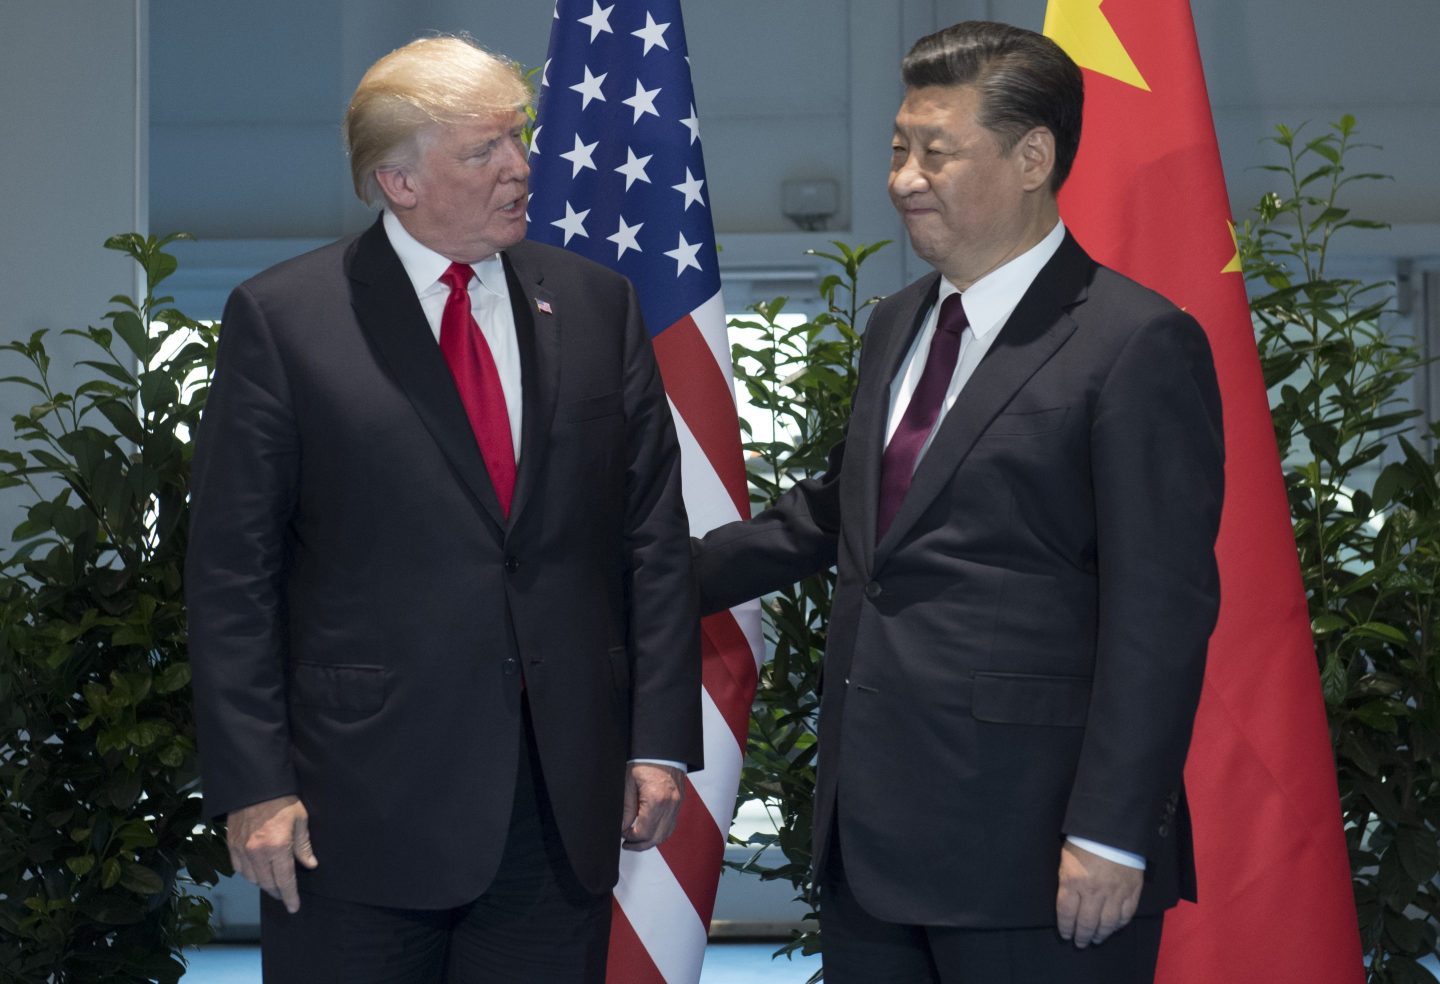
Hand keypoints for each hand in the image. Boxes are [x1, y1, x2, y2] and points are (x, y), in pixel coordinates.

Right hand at [226, 795, 317, 913]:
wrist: (255, 785)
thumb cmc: (282, 801)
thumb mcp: (300, 820)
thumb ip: (303, 846)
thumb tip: (310, 865)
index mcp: (277, 847)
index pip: (285, 880)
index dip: (290, 896)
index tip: (294, 907)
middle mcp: (257, 853)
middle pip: (267, 883)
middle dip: (278, 892)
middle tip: (285, 896)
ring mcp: (242, 850)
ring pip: (252, 879)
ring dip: (263, 884)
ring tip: (274, 883)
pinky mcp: (231, 845)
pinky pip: (239, 869)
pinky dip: (249, 874)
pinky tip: (257, 872)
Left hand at [620, 763, 684, 850]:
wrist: (662, 748)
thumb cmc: (644, 761)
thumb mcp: (628, 784)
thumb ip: (626, 809)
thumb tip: (623, 827)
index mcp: (656, 800)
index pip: (643, 832)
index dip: (630, 837)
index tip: (622, 833)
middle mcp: (670, 805)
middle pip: (656, 838)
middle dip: (640, 845)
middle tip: (627, 844)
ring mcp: (677, 804)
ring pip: (666, 834)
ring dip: (651, 840)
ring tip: (637, 840)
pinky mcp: (679, 802)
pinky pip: (671, 824)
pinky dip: (660, 831)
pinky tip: (649, 830)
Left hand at [1055, 840, 1142, 947]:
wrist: (1114, 829)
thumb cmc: (1084, 842)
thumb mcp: (1067, 859)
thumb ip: (1067, 881)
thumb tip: (1066, 902)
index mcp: (1074, 881)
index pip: (1067, 913)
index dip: (1065, 927)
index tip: (1065, 935)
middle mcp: (1094, 891)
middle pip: (1087, 922)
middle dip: (1082, 936)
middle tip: (1080, 943)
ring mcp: (1115, 893)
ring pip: (1107, 923)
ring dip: (1100, 935)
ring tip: (1096, 940)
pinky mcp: (1132, 891)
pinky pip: (1126, 914)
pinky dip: (1119, 925)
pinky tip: (1113, 928)